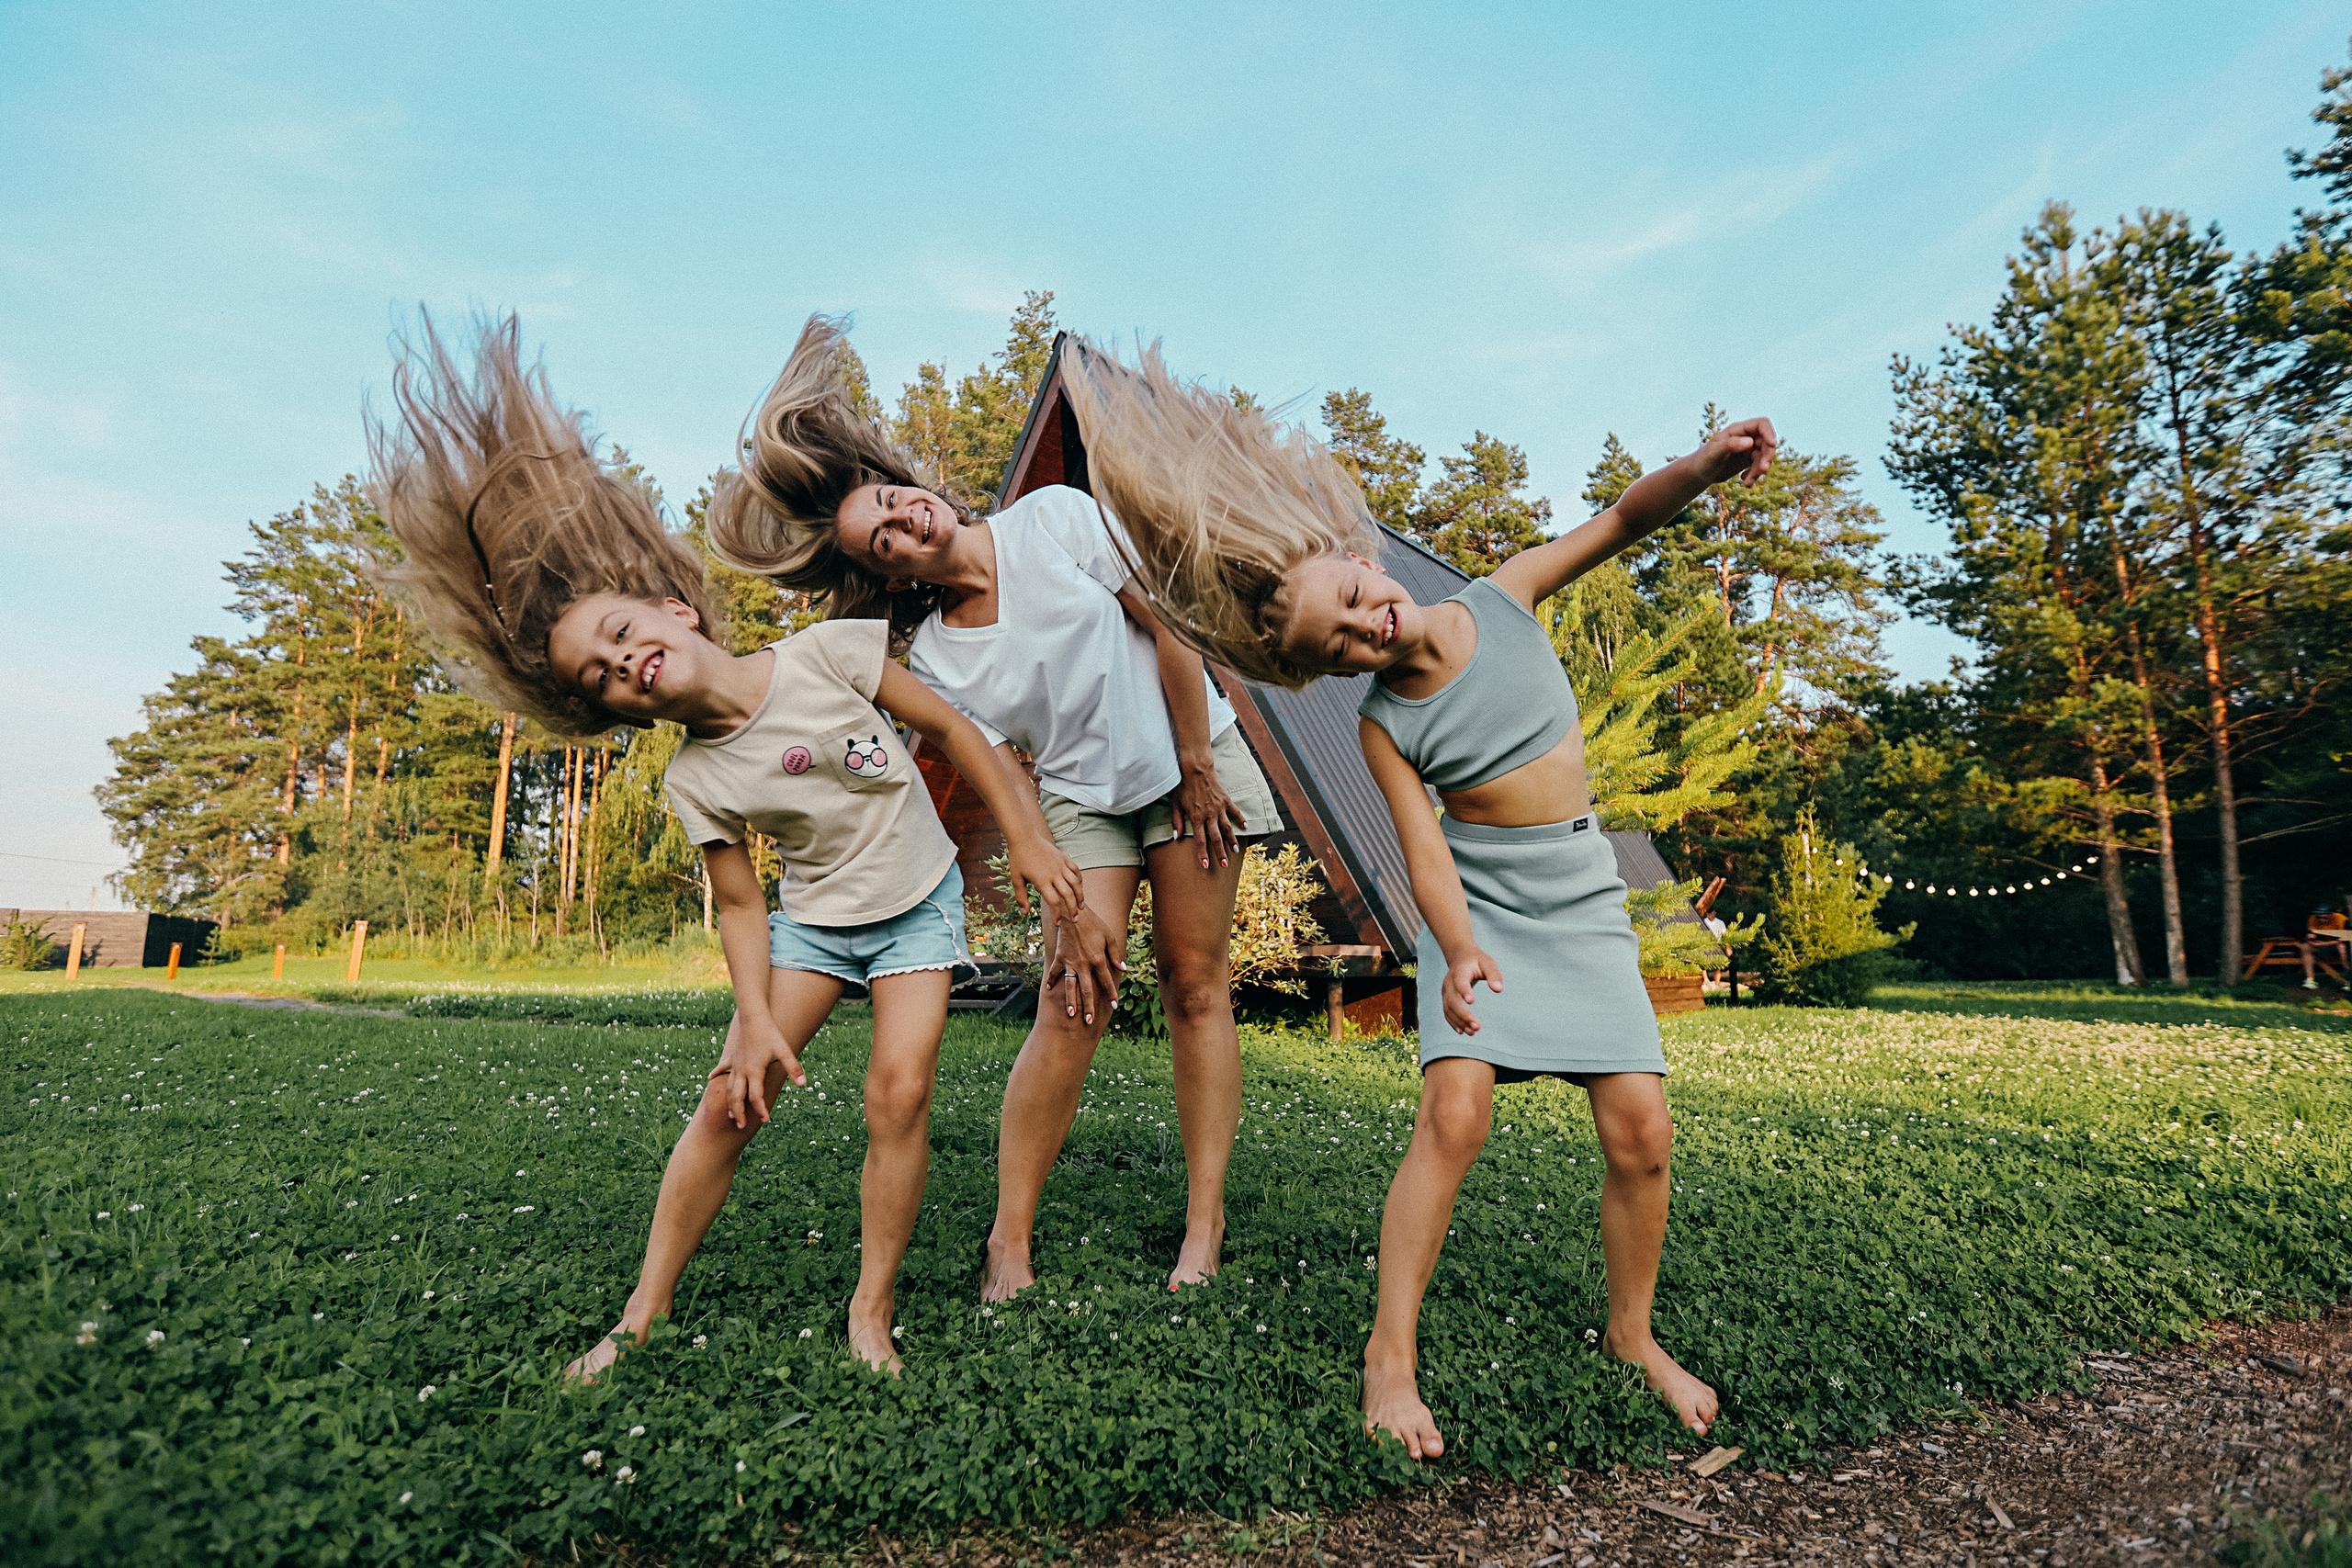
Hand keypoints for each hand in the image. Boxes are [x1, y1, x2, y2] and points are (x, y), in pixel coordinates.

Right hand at [708, 1010, 804, 1130]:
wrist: (753, 1016)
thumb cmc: (770, 1033)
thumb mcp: (785, 1051)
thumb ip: (794, 1068)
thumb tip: (804, 1084)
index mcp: (754, 1072)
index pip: (756, 1097)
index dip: (761, 1110)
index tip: (766, 1120)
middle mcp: (742, 1071)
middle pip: (737, 1098)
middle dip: (738, 1113)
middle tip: (741, 1126)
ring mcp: (735, 1064)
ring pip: (729, 1088)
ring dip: (729, 1102)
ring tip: (730, 1114)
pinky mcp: (733, 1056)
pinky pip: (723, 1068)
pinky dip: (717, 1074)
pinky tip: (710, 1079)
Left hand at [1006, 833, 1085, 925]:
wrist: (1024, 837)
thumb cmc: (1018, 859)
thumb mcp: (1016, 879)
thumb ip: (1021, 897)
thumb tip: (1025, 913)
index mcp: (1042, 881)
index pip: (1054, 902)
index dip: (1057, 915)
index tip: (1058, 924)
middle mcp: (1054, 874)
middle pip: (1068, 895)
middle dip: (1073, 910)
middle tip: (1075, 920)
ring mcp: (1061, 865)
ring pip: (1076, 883)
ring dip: (1080, 896)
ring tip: (1081, 907)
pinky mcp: (1064, 858)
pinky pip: (1076, 871)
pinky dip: (1080, 880)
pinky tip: (1079, 888)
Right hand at [1050, 908, 1125, 1026]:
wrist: (1072, 912)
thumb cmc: (1093, 923)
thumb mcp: (1109, 936)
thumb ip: (1115, 954)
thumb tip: (1123, 969)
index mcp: (1097, 959)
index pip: (1106, 981)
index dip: (1111, 994)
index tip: (1115, 1005)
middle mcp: (1083, 964)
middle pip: (1087, 990)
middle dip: (1089, 1007)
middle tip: (1090, 1021)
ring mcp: (1069, 962)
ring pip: (1070, 986)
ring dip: (1071, 1001)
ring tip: (1071, 1015)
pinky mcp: (1059, 957)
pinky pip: (1054, 972)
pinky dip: (1051, 981)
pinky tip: (1049, 990)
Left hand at [1171, 757, 1247, 869]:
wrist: (1196, 768)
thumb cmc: (1183, 785)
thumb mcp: (1175, 803)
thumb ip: (1176, 821)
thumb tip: (1175, 836)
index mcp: (1196, 817)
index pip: (1199, 840)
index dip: (1202, 854)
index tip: (1205, 865)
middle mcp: (1209, 815)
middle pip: (1216, 838)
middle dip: (1220, 853)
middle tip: (1224, 865)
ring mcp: (1219, 808)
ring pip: (1227, 828)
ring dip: (1231, 840)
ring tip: (1235, 850)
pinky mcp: (1226, 800)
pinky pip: (1235, 812)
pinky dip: (1240, 820)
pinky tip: (1245, 827)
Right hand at [1441, 950, 1502, 1036]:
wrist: (1461, 957)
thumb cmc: (1478, 961)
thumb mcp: (1488, 963)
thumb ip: (1494, 975)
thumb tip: (1498, 990)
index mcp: (1460, 971)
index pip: (1460, 981)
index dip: (1464, 991)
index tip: (1472, 1001)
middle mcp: (1449, 982)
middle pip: (1453, 1000)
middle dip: (1463, 1014)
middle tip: (1477, 1026)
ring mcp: (1446, 991)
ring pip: (1449, 1008)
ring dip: (1459, 1021)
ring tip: (1473, 1032)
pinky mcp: (1446, 999)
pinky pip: (1447, 1012)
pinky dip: (1453, 1022)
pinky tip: (1463, 1031)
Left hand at [1696, 416, 1777, 487]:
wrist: (1698, 473)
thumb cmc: (1703, 460)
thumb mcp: (1714, 453)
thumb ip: (1730, 445)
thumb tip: (1750, 442)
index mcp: (1738, 429)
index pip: (1762, 424)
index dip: (1770, 432)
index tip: (1773, 445)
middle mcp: (1746, 437)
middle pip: (1767, 442)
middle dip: (1767, 456)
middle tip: (1763, 470)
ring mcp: (1748, 448)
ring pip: (1764, 456)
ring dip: (1759, 470)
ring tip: (1746, 483)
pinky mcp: (1748, 460)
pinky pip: (1759, 466)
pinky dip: (1755, 475)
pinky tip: (1745, 482)